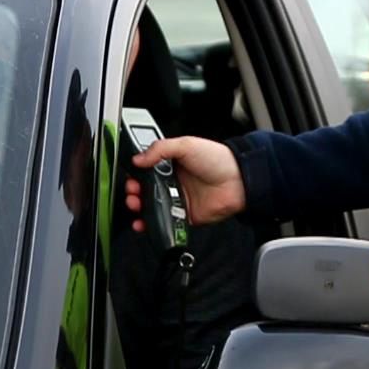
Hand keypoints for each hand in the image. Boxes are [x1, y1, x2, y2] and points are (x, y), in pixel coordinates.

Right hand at [125, 136, 244, 230]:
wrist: (238, 180)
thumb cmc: (217, 159)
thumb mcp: (186, 145)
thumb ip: (160, 149)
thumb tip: (138, 158)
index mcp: (172, 164)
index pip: (147, 170)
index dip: (136, 175)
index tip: (130, 177)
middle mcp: (174, 182)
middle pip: (147, 190)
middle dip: (135, 192)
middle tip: (132, 192)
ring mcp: (179, 199)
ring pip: (153, 207)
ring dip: (140, 208)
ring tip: (135, 205)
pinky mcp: (185, 215)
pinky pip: (166, 221)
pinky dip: (153, 224)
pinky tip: (144, 222)